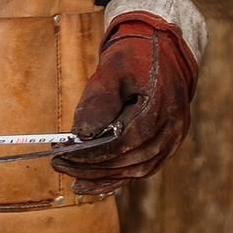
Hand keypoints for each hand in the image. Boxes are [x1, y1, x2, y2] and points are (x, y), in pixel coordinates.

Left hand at [52, 16, 197, 196]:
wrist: (161, 49)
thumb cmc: (134, 55)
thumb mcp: (112, 67)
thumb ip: (99, 100)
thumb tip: (82, 135)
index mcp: (160, 106)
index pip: (123, 141)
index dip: (91, 153)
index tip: (62, 154)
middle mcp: (171, 127)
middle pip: (128, 159)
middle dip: (91, 166)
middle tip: (59, 163)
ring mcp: (173, 138)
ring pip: (136, 169)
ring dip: (102, 176)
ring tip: (72, 177)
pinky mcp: (168, 144)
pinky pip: (142, 168)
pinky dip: (117, 178)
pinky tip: (91, 183)